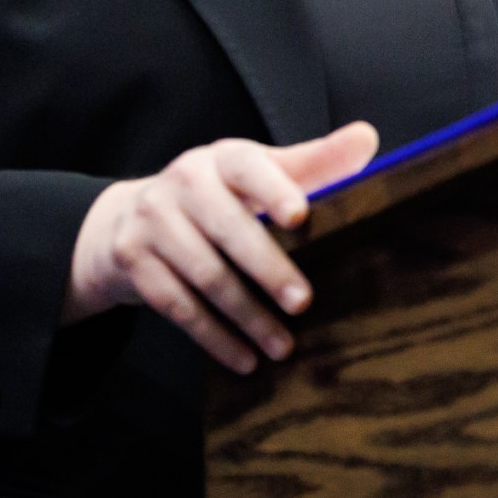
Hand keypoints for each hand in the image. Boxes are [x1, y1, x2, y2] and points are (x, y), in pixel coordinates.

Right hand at [60, 122, 378, 373]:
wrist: (130, 217)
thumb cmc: (218, 196)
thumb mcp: (259, 173)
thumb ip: (314, 162)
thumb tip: (366, 138)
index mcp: (221, 158)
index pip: (249, 167)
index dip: (273, 189)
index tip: (300, 216)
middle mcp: (182, 181)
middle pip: (227, 228)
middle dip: (267, 268)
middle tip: (303, 302)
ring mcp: (151, 220)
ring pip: (204, 273)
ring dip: (246, 315)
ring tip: (282, 347)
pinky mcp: (132, 258)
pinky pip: (175, 305)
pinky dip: (212, 336)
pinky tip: (243, 359)